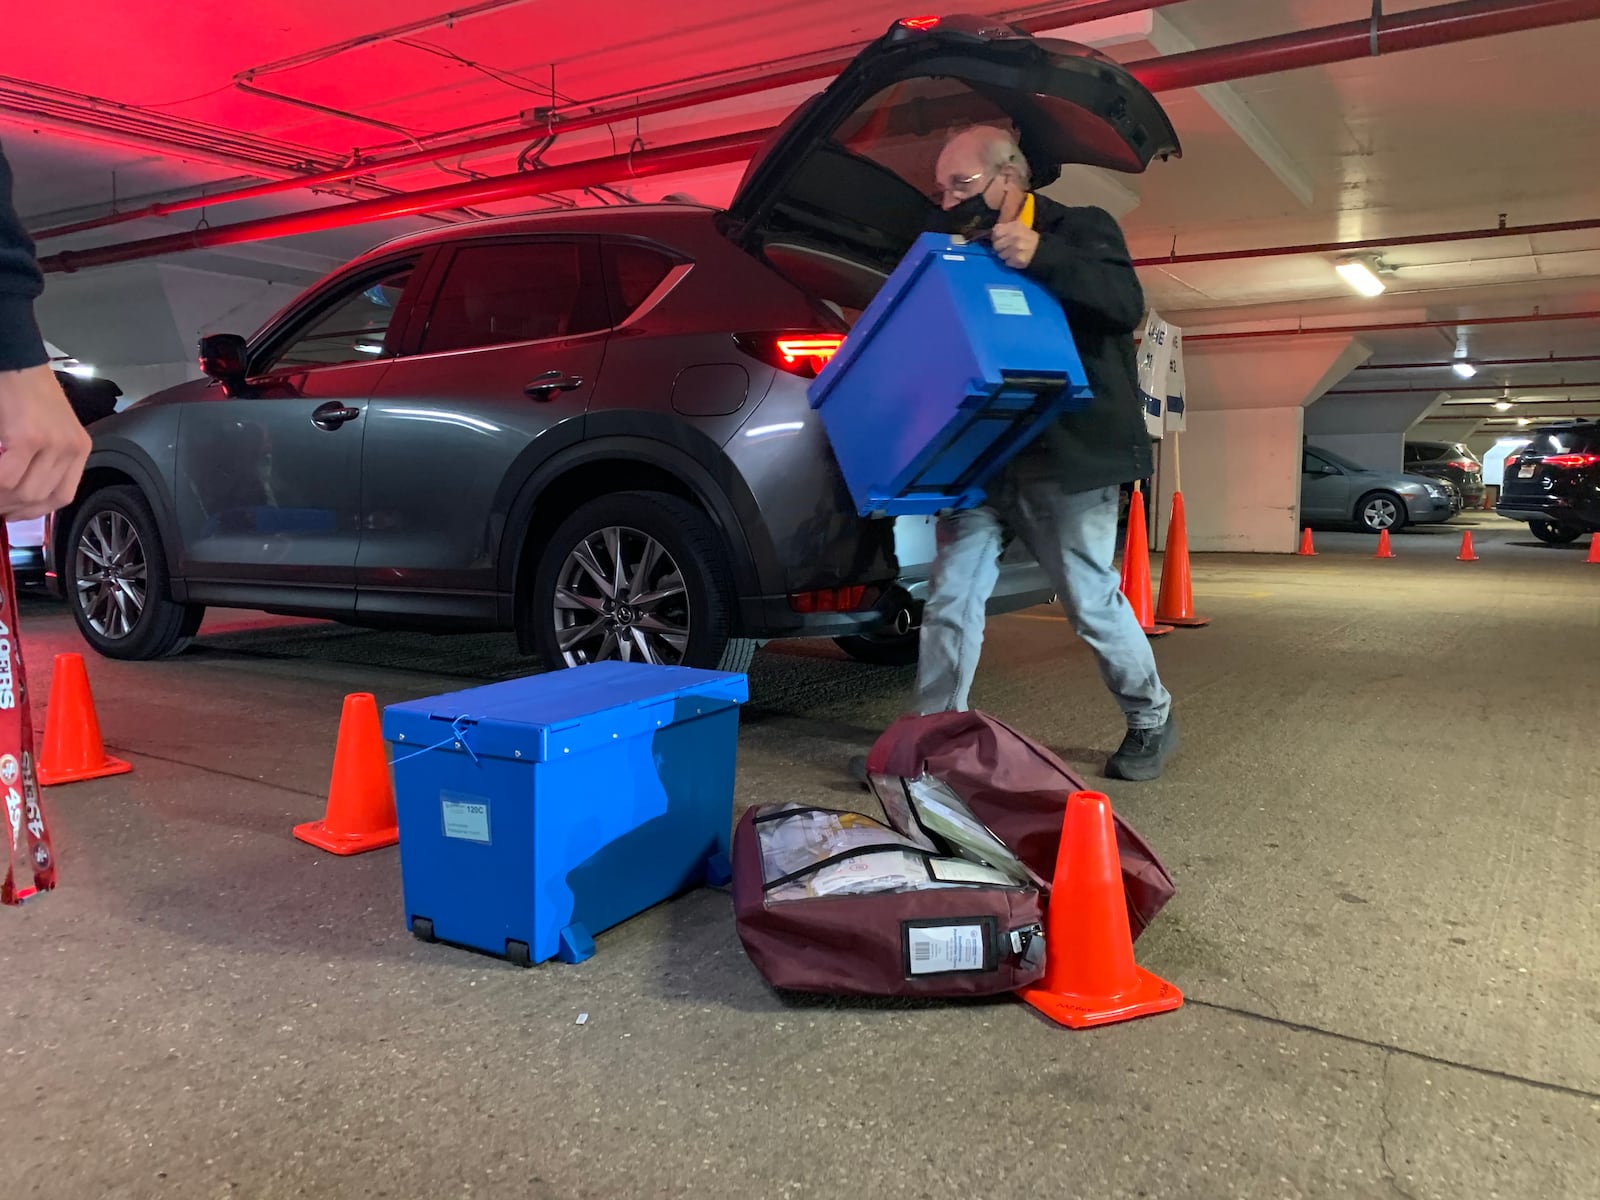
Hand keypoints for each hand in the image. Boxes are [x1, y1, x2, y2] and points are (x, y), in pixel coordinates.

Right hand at [0, 365, 91, 519]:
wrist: (15, 357)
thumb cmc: (24, 389)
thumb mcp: (45, 428)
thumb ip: (39, 460)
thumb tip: (18, 494)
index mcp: (79, 448)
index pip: (62, 496)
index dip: (34, 511)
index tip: (12, 513)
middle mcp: (72, 448)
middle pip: (40, 498)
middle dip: (9, 507)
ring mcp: (53, 444)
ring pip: (22, 491)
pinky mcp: (29, 437)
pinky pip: (6, 477)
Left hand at [991, 221, 1039, 269]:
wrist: (1039, 250)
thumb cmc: (1026, 238)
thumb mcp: (1017, 227)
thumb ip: (1004, 228)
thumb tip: (992, 233)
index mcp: (1014, 227)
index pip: (996, 232)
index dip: (996, 237)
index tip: (999, 240)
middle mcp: (1015, 237)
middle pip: (996, 245)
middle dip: (999, 248)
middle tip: (1006, 247)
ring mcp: (1016, 249)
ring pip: (1000, 255)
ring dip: (1004, 255)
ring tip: (1012, 253)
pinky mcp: (1018, 259)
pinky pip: (1006, 262)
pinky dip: (1010, 262)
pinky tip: (1015, 258)